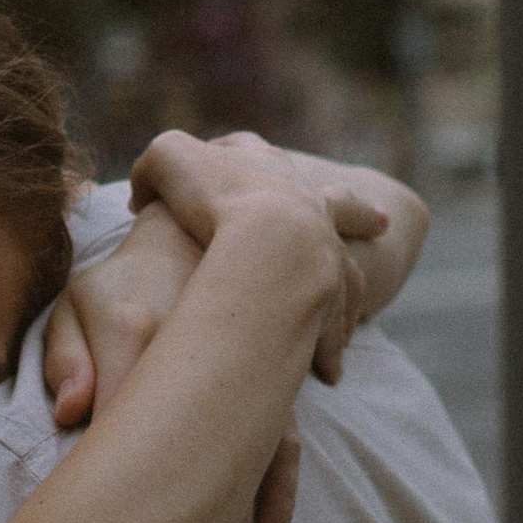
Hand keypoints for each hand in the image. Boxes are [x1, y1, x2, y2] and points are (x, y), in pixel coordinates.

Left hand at [47, 195, 294, 522]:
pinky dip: (278, 494)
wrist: (206, 233)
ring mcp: (244, 368)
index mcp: (140, 323)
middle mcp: (200, 348)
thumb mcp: (80, 298)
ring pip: (248, 454)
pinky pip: (284, 443)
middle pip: (192, 447)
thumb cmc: (124, 279)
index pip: (121, 409)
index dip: (108, 475)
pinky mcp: (274, 383)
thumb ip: (66, 352)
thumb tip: (68, 412)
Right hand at [128, 132, 376, 380]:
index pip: (258, 154)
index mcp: (265, 168)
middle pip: (339, 204)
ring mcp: (326, 249)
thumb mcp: (167, 162)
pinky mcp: (332, 295)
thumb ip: (152, 169)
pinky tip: (329, 368)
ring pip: (349, 272)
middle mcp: (307, 205)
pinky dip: (331, 344)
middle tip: (378, 222)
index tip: (252, 163)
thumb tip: (144, 195)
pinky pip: (338, 324)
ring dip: (347, 292)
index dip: (245, 155)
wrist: (266, 234)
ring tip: (344, 317)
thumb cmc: (213, 194)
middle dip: (354, 212)